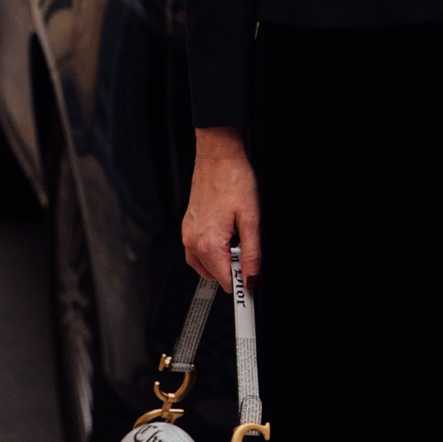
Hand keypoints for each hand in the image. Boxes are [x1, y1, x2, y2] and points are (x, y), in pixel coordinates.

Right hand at [182, 126, 260, 290]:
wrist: (218, 158)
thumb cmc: (234, 181)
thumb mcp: (252, 219)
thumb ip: (252, 253)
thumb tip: (253, 278)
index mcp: (208, 243)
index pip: (226, 282)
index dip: (243, 283)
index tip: (254, 281)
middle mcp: (193, 242)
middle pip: (215, 277)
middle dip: (234, 269)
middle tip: (248, 250)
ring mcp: (188, 235)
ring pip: (205, 267)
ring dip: (222, 262)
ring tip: (238, 242)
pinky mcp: (188, 228)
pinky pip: (198, 253)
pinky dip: (212, 253)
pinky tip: (226, 238)